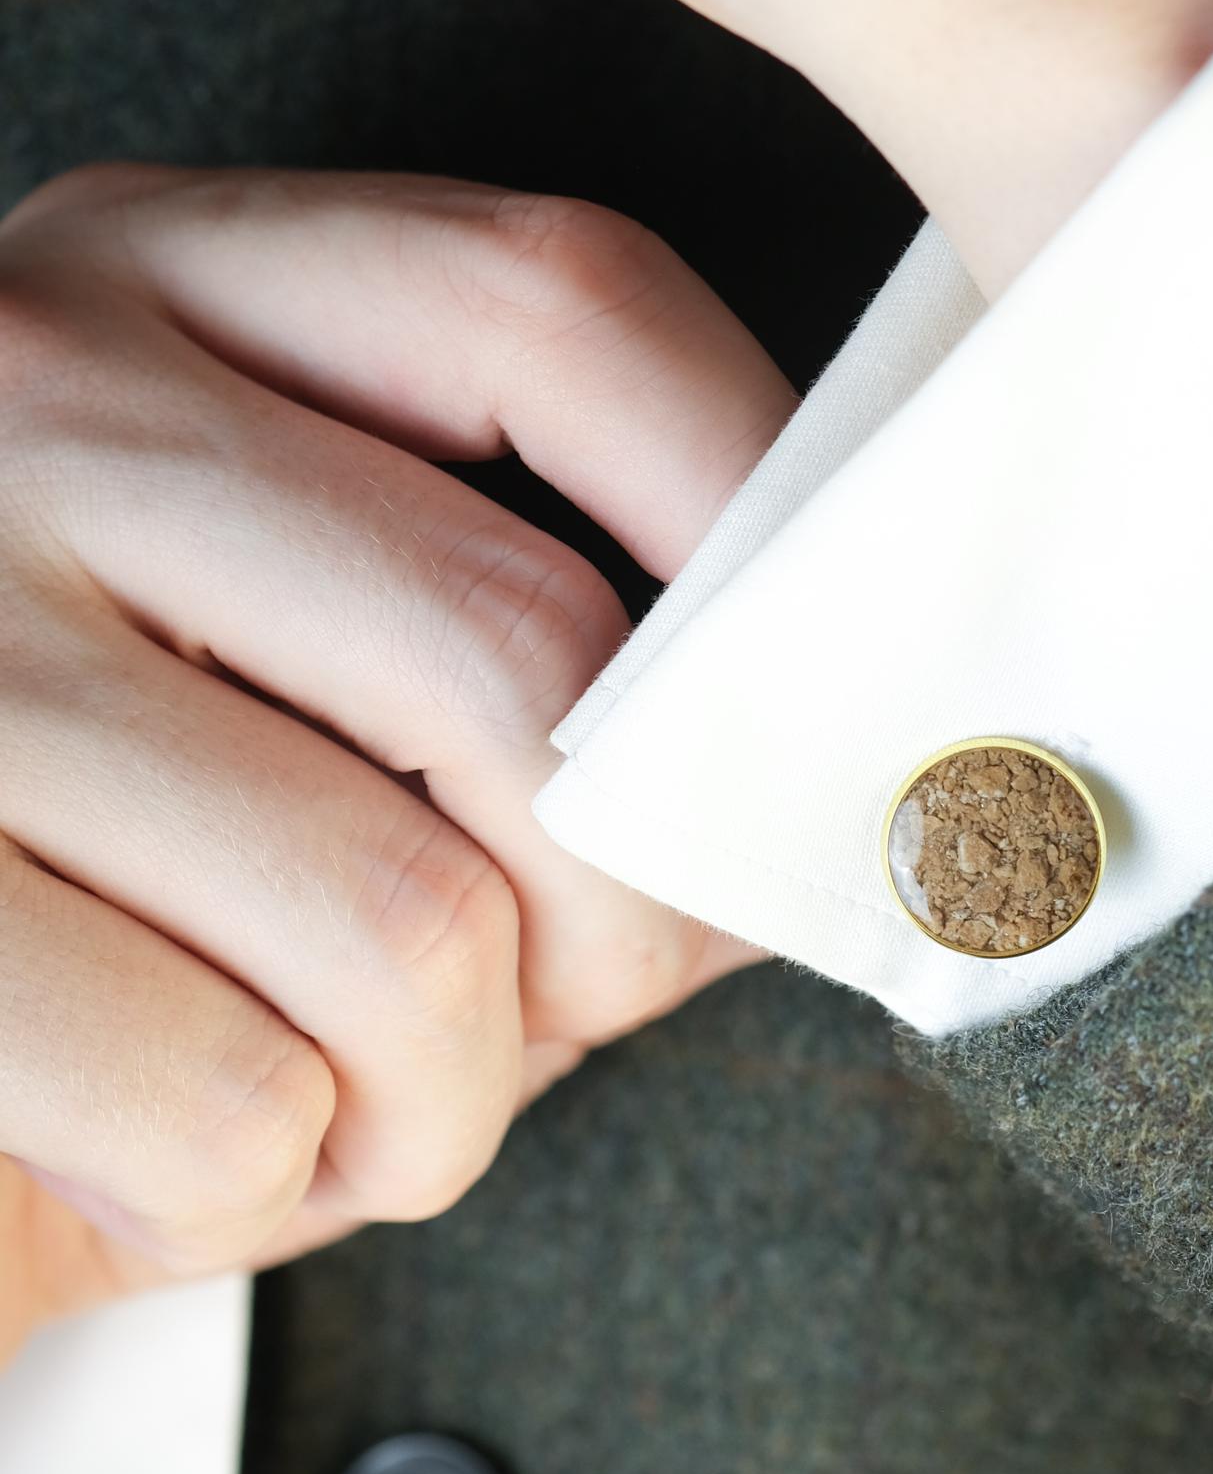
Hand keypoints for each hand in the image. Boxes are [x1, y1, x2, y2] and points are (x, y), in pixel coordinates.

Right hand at [0, 161, 793, 1368]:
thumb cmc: (123, 871)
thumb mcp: (301, 668)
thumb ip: (539, 649)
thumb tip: (867, 754)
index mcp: (159, 274)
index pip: (561, 309)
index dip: (770, 518)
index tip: (839, 716)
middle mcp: (21, 386)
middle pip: (524, 647)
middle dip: (617, 920)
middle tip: (564, 1013)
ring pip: (403, 919)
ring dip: (439, 1102)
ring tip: (351, 1112)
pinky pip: (230, 1101)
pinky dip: (255, 1200)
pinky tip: (170, 1163)